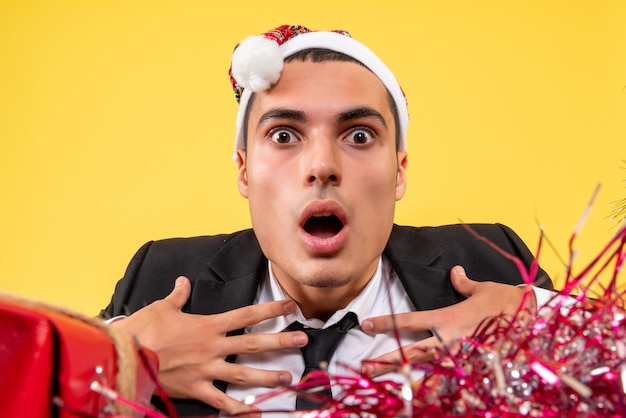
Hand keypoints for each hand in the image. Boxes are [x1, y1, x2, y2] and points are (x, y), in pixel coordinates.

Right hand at [111, 276, 307, 414]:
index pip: (247, 315)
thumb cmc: (143, 329)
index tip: (290, 305)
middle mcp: (212, 347)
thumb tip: (182, 282)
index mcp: (208, 325)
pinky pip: (221, 403)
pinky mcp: (195, 389)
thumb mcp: (162, 307)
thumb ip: (178, 295)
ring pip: (243, 374)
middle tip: (302, 340)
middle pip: (253, 343)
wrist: (124, 354)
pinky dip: (239, 410)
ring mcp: (206, 370)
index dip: (270, 309)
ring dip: (267, 376)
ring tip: (287, 379)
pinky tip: (256, 413)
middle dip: (280, 341)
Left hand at [360, 265, 535, 376]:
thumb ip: (464, 283)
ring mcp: (461, 357)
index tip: (365, 324)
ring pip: (427, 371)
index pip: (409, 319)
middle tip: (365, 368)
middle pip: (412, 352)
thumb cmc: (508, 301)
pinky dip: (435, 390)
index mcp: (447, 318)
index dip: (386, 321)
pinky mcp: (474, 368)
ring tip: (386, 388)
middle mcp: (449, 339)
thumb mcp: (482, 288)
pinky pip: (450, 382)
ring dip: (405, 379)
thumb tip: (455, 272)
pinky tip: (420, 398)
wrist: (534, 318)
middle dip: (387, 361)